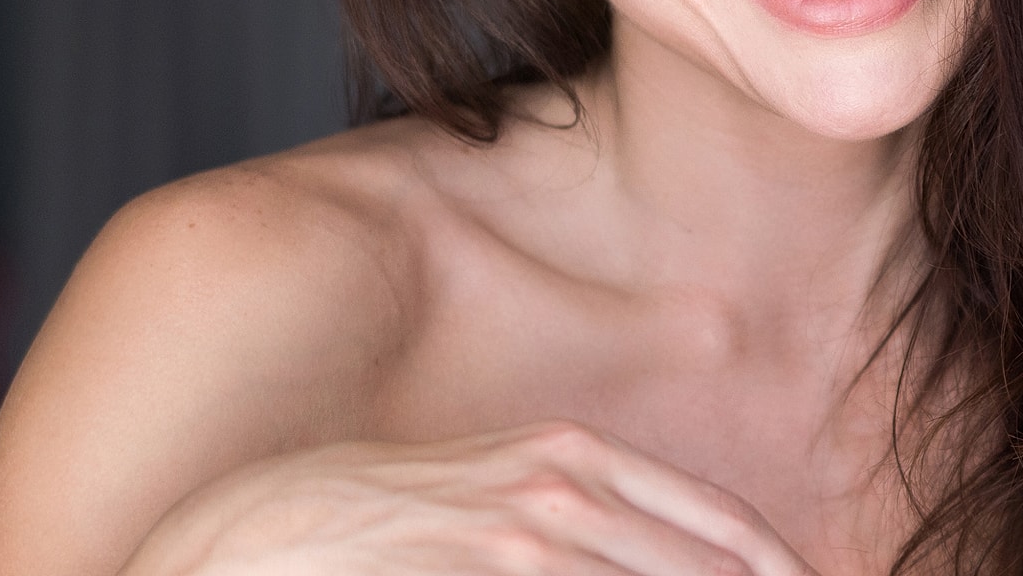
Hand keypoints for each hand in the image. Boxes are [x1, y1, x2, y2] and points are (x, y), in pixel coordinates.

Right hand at [117, 420, 821, 575]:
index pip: (723, 530)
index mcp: (572, 458)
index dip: (781, 573)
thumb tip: (630, 555)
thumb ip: (572, 528)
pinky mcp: (482, 565)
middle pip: (714, 569)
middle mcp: (562, 488)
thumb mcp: (482, 498)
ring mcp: (524, 537)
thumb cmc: (361, 520)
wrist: (240, 536)